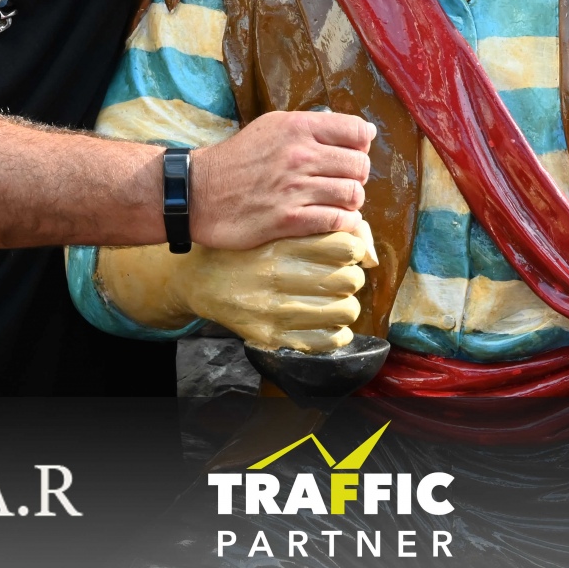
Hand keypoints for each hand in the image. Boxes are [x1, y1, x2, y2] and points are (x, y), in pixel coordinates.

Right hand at [178, 228, 375, 351]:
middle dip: (351, 277)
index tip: (342, 252)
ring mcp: (274, 311)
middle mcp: (278, 276)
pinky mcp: (272, 337)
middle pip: (350, 280)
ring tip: (330, 299)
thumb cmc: (248, 250)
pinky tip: (324, 321)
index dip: (352, 249)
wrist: (200, 281)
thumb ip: (325, 230)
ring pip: (345, 311)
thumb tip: (368, 256)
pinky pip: (327, 340)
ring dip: (345, 305)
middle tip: (336, 276)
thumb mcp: (278, 227)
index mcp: (281, 243)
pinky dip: (336, 332)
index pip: (346, 246)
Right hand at [189, 111, 372, 249]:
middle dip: (357, 176)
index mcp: (298, 127)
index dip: (361, 144)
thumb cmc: (236, 159)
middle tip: (342, 182)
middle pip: (360, 165)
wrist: (198, 192)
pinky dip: (344, 223)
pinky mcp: (289, 220)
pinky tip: (334, 220)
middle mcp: (300, 155)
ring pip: (354, 195)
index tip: (351, 153)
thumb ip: (309, 128)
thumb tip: (355, 133)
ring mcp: (296, 188)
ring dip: (351, 202)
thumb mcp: (271, 127)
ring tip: (337, 203)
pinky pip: (338, 221)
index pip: (357, 130)